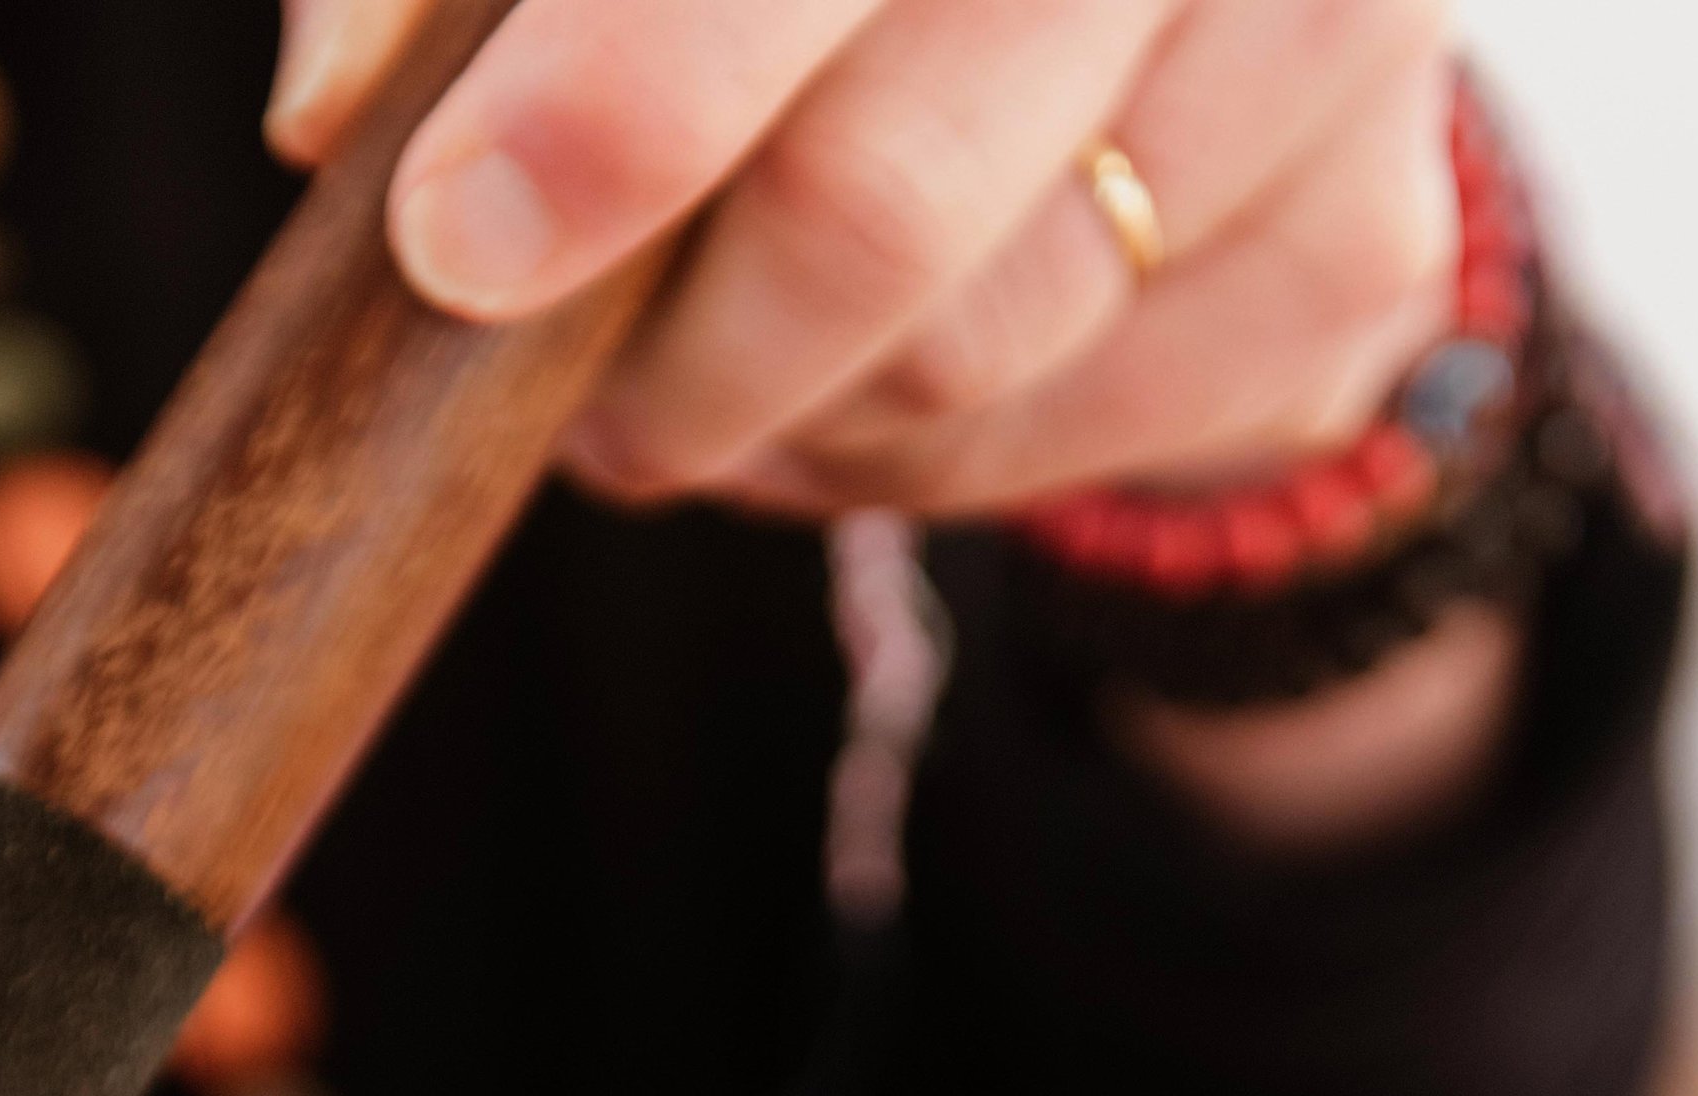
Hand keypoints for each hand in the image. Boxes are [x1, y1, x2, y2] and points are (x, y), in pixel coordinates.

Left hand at [271, 0, 1460, 518]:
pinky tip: (872, 370)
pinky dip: (910, 453)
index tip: (463, 245)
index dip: (630, 100)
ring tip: (726, 359)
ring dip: (790, 412)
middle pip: (886, 200)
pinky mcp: (1359, 242)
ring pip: (971, 351)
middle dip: (683, 349)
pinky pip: (1061, 442)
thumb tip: (338, 111)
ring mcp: (1336, 39)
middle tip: (579, 401)